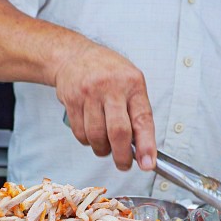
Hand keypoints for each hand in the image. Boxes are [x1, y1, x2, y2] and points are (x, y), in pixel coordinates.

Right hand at [53, 42, 156, 171]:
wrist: (74, 56)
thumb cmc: (108, 73)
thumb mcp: (132, 84)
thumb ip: (138, 113)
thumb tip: (142, 149)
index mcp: (132, 84)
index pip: (142, 119)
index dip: (146, 145)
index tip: (148, 164)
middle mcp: (110, 88)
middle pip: (117, 132)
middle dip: (122, 156)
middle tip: (124, 164)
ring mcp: (89, 94)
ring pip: (96, 137)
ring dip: (102, 149)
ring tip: (106, 145)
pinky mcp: (71, 101)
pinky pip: (80, 134)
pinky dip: (88, 141)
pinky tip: (92, 133)